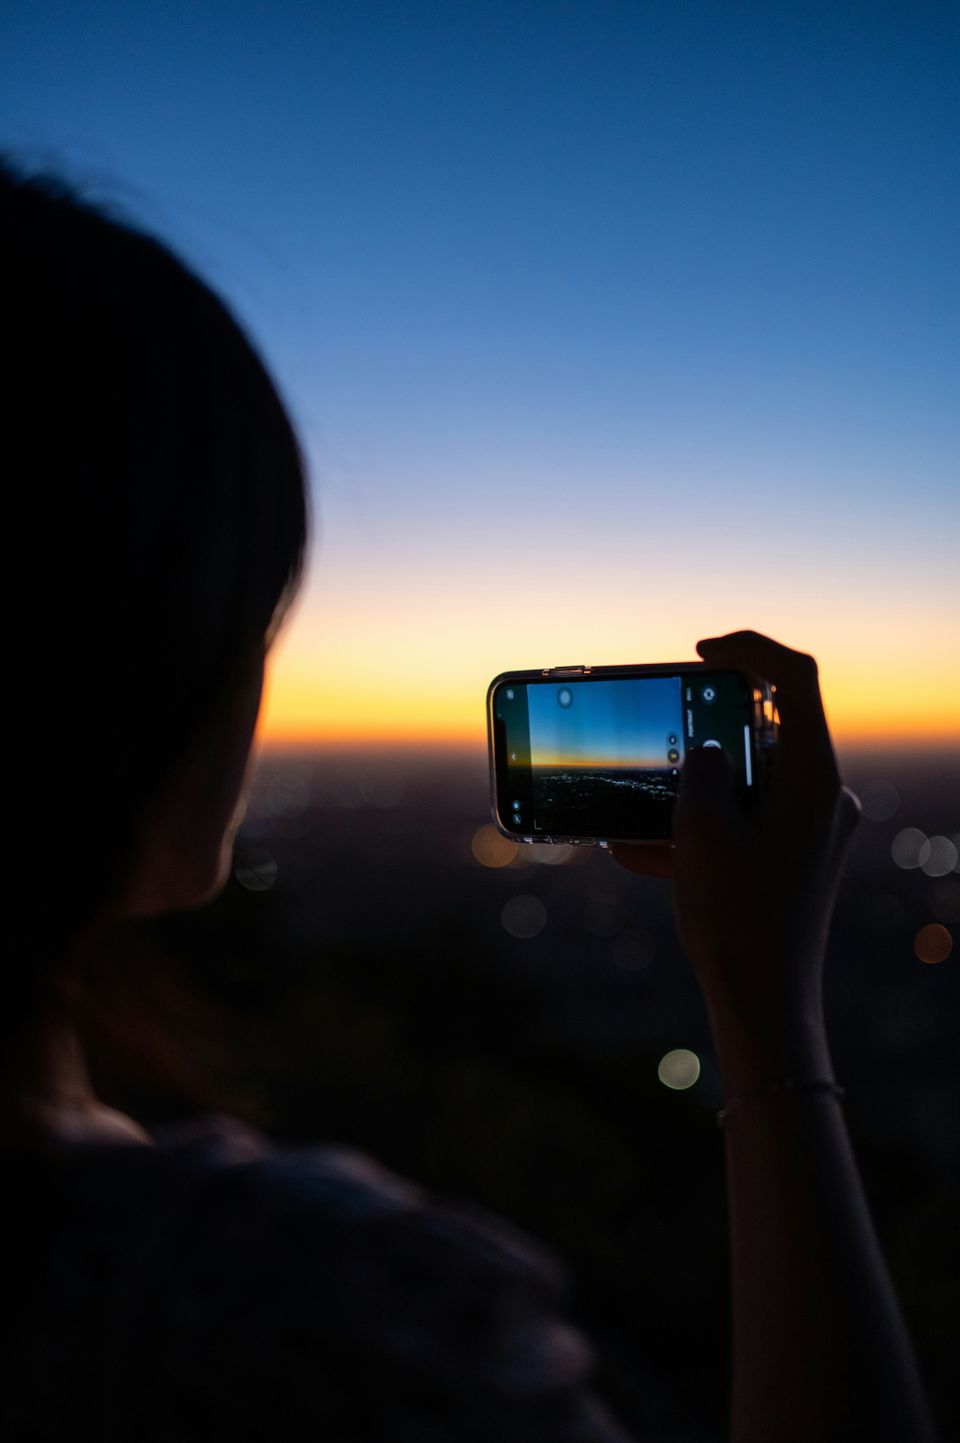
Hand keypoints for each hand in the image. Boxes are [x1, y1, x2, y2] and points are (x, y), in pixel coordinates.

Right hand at [612, 631, 859, 1037]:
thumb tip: (707, 751)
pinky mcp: (788, 863)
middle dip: (701, 732)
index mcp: (814, 777)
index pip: (795, 679)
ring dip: (687, 789)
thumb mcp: (701, 829)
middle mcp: (822, 798)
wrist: (763, 1004)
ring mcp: (808, 832)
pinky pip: (739, 826)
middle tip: (657, 730)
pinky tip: (633, 850)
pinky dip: (694, 830)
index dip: (749, 650)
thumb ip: (701, 770)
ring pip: (744, 783)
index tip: (700, 652)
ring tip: (628, 805)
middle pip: (765, 732)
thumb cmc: (737, 918)